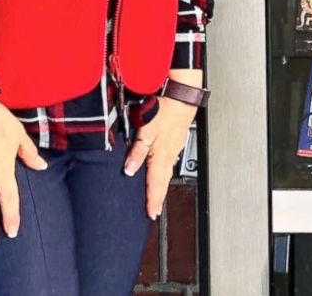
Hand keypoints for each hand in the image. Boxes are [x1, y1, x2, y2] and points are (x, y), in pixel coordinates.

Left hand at [125, 74, 200, 219]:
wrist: (183, 98)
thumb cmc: (166, 112)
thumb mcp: (146, 130)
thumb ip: (137, 151)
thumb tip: (129, 170)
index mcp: (161, 156)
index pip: (155, 184)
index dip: (153, 200)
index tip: (151, 214)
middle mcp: (169, 156)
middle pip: (163, 182)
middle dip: (159, 198)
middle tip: (155, 212)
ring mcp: (174, 149)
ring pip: (167, 173)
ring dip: (162, 188)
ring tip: (158, 198)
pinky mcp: (175, 143)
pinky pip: (169, 164)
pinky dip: (165, 174)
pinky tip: (163, 173)